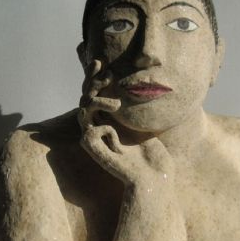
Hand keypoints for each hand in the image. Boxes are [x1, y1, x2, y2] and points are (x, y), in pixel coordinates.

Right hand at [78, 60, 174, 186]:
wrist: (156, 179)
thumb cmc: (156, 156)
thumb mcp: (151, 122)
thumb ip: (142, 104)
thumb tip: (148, 78)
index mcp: (112, 120)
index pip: (96, 93)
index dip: (93, 77)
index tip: (100, 61)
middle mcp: (102, 127)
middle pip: (86, 99)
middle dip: (91, 83)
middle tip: (105, 74)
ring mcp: (98, 140)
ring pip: (83, 114)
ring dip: (96, 103)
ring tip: (116, 104)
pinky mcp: (96, 153)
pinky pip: (89, 134)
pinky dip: (102, 130)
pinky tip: (117, 137)